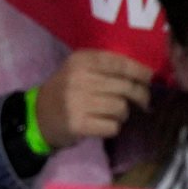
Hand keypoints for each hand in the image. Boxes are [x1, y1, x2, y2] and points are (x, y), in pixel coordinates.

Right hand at [29, 49, 149, 149]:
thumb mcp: (79, 70)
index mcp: (79, 61)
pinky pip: (112, 126)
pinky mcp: (78, 124)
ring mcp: (77, 102)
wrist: (38, 115)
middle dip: (139, 95)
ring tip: (112, 113)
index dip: (139, 71)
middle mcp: (78, 78)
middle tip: (143, 102)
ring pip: (121, 107)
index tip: (150, 77)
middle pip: (125, 87)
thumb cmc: (66, 90)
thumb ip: (106, 67)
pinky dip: (112, 127)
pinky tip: (101, 124)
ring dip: (122, 114)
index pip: (118, 63)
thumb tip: (145, 74)